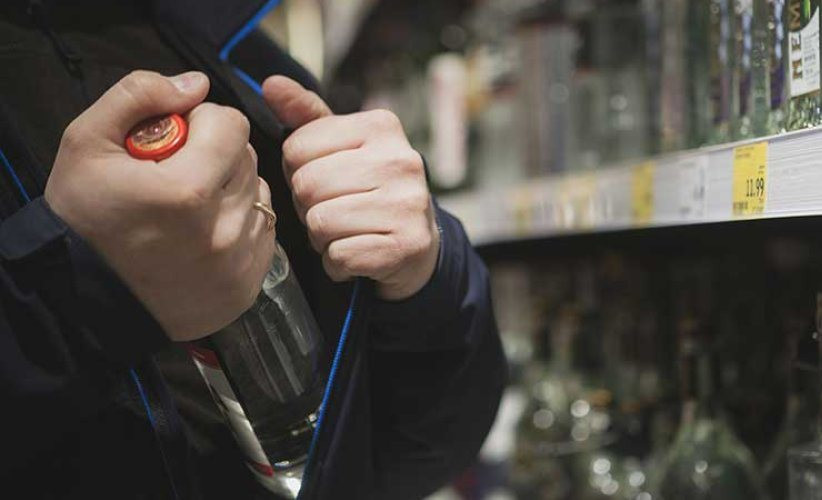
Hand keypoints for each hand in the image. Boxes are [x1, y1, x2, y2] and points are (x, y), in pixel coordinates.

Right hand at [45, 70, 275, 340]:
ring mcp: (238, 262)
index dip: (203, 122)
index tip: (177, 139)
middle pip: (248, 158)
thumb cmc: (84, 218)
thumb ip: (140, 95)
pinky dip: (240, 225)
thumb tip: (197, 84)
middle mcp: (222, 229)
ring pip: (260, 194)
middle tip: (177, 175)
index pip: (233, 125)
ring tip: (190, 208)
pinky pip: (264, 233)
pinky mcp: (247, 285)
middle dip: (217, 155)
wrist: (85, 296)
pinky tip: (203, 234)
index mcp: (187, 191)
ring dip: (231, 190)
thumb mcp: (87, 142)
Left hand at [262, 76, 438, 300]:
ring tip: (343, 232)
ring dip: (320, 237)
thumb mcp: (342, 145)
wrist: (418, 242)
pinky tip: (355, 252)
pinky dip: (336, 262)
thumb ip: (305, 116)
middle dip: (307, 206)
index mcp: (381, 126)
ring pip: (320, 222)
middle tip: (331, 210)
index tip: (322, 180)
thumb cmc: (371, 189)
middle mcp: (401, 160)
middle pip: (307, 185)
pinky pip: (339, 255)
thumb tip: (271, 85)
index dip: (298, 171)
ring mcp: (407, 204)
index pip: (297, 147)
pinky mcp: (407, 245)